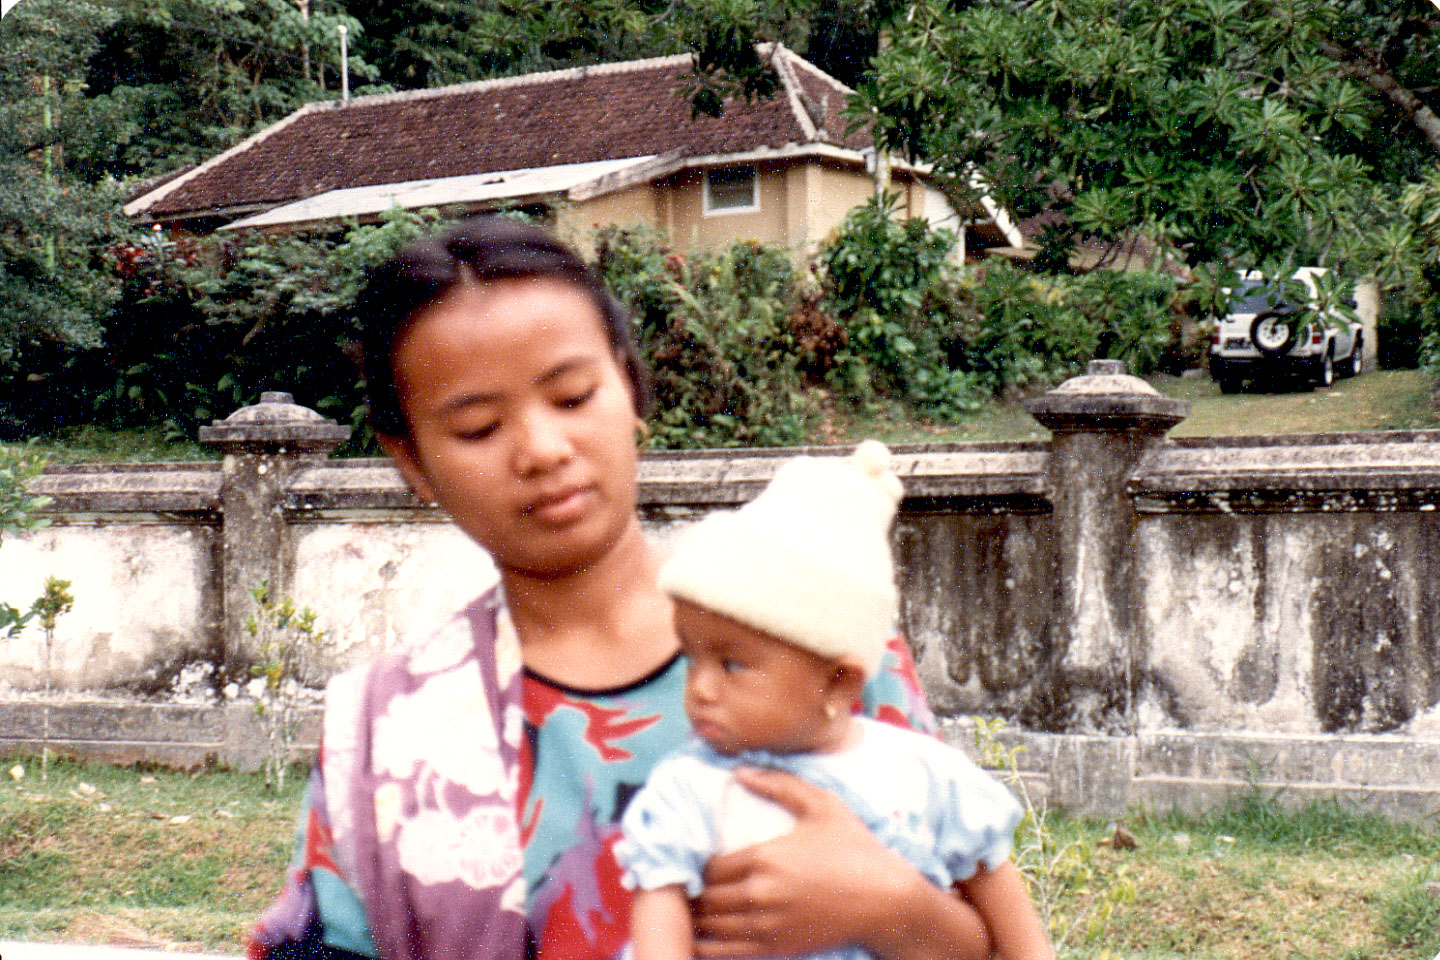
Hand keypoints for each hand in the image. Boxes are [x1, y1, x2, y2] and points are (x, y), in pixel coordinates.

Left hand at [691, 767, 990, 959]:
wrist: (887, 901)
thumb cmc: (856, 849)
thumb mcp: (821, 805)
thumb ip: (777, 784)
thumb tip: (738, 771)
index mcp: (765, 857)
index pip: (709, 865)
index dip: (699, 865)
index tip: (700, 862)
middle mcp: (760, 894)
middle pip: (705, 897)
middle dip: (695, 891)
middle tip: (691, 887)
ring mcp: (768, 926)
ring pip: (711, 926)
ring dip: (699, 917)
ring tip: (695, 909)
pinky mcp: (778, 950)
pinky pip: (726, 952)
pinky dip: (708, 945)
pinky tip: (704, 937)